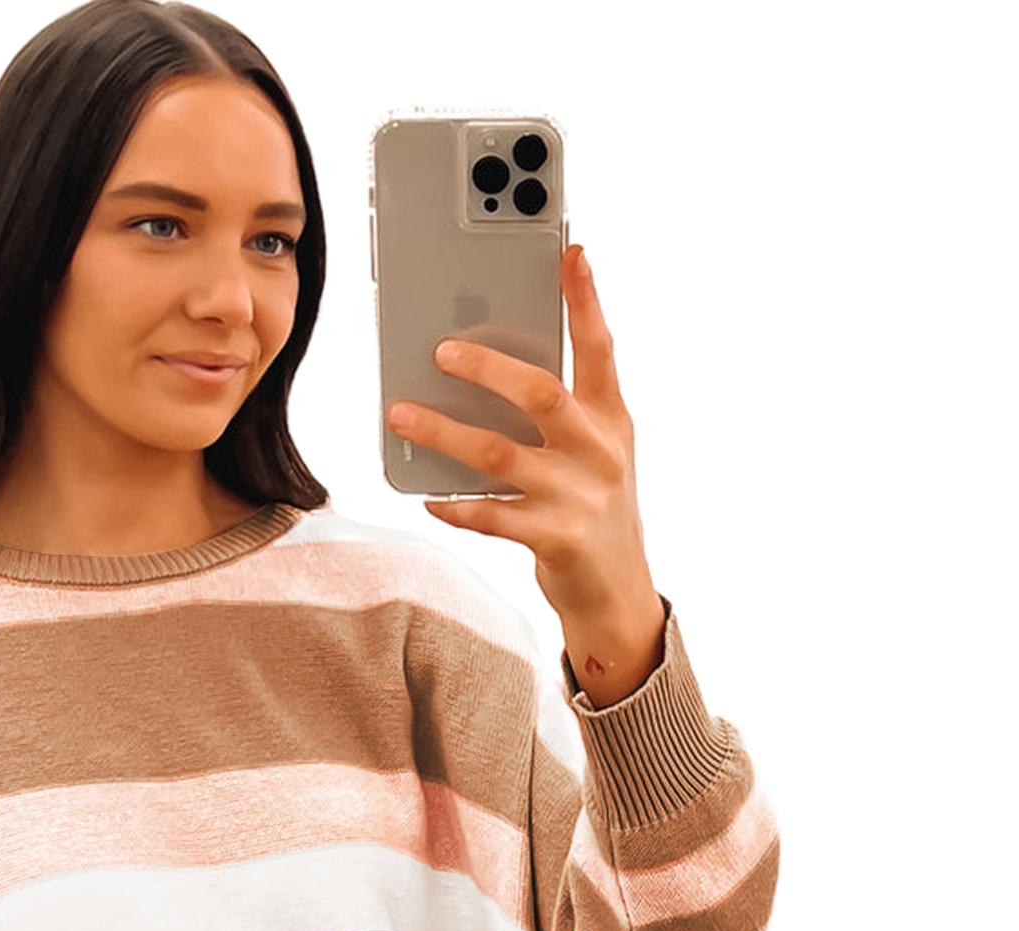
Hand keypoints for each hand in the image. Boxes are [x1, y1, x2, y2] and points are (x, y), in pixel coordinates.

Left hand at [385, 243, 663, 674]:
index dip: (586, 300)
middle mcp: (599, 451)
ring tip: (402, 414)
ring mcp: (578, 496)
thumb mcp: (593, 449)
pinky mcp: (555, 539)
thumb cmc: (591, 504)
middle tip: (441, 349)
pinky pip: (491, 516)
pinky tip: (427, 495)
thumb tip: (488, 368)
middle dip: (489, 368)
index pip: (600, 348)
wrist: (616, 589)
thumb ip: (558, 411)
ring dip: (444, 433)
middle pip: (541, 395)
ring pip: (500, 455)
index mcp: (611, 418)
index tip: (571, 252)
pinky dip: (455, 505)